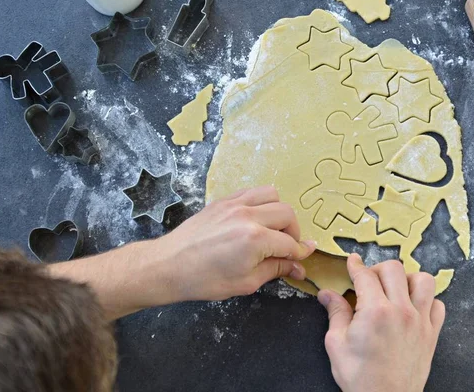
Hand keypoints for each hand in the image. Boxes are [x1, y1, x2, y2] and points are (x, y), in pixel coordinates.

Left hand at [153, 185, 315, 301]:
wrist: (169, 265)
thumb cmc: (205, 280)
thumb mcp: (246, 282)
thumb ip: (275, 269)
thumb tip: (297, 266)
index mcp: (255, 239)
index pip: (289, 243)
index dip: (300, 252)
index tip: (304, 256)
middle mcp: (248, 216)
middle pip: (287, 213)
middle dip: (293, 231)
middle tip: (287, 247)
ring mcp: (234, 204)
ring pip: (272, 194)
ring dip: (279, 211)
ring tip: (273, 229)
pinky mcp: (223, 200)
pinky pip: (251, 192)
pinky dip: (261, 202)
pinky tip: (255, 218)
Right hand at [318, 254, 444, 391]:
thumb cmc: (360, 376)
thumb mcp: (336, 344)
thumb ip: (335, 313)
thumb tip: (326, 294)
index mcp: (375, 311)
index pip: (365, 275)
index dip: (356, 265)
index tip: (352, 261)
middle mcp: (401, 310)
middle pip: (394, 269)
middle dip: (378, 269)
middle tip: (369, 280)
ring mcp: (420, 321)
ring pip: (423, 280)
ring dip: (407, 279)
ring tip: (395, 289)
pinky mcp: (432, 334)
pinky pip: (438, 305)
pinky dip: (427, 300)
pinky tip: (413, 307)